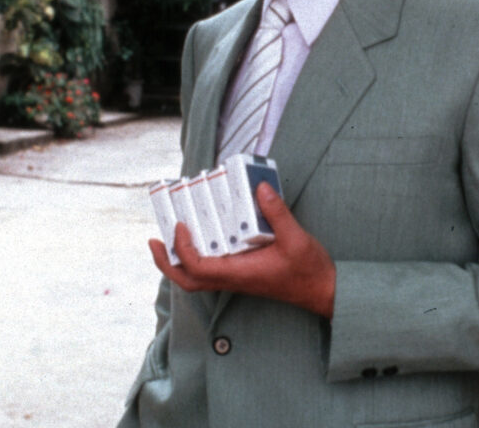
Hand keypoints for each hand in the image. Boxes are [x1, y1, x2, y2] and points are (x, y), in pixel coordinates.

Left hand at [149, 182, 336, 316]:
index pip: (197, 268)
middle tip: (154, 240)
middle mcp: (233, 279)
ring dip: (178, 261)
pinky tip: (200, 239)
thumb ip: (277, 213)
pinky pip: (210, 271)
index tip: (180, 226)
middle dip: (166, 263)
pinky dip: (196, 258)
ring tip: (169, 237)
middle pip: (187, 281)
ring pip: (197, 279)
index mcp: (240, 274)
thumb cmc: (309, 270)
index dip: (181, 249)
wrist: (324, 292)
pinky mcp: (243, 275)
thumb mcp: (296, 238)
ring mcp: (237, 279)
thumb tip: (260, 187)